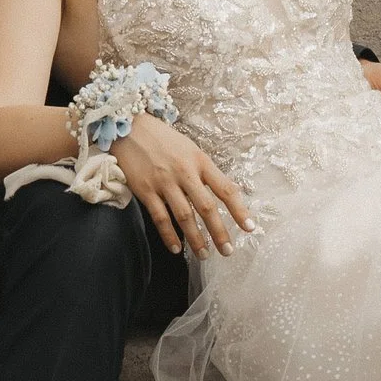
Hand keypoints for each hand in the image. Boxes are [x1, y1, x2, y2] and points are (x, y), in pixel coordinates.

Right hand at [110, 115, 255, 257]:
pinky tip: (176, 248)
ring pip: (184, 216)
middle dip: (219, 232)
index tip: (250, 228)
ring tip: (204, 254)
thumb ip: (205, 171)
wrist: (130, 127)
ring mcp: (164, 182)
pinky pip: (160, 217)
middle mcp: (185, 172)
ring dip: (196, 239)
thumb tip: (223, 194)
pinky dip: (169, 235)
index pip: (225, 189)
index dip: (239, 210)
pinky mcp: (145, 190)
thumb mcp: (191, 149)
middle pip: (206, 207)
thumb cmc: (164, 140)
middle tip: (228, 251)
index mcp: (200, 161)